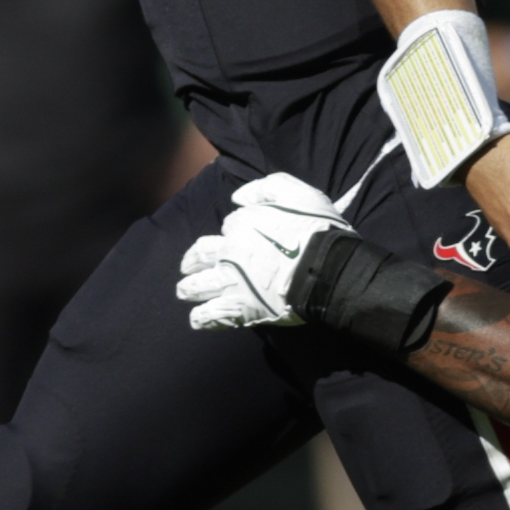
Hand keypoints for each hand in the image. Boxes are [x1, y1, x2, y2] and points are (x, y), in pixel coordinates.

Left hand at [177, 173, 352, 329]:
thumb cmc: (317, 230)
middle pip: (201, 254)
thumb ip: (266, 188)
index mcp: (243, 225)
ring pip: (198, 285)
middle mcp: (229, 252)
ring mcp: (231, 282)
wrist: (326, 268)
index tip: (240, 236)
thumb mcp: (298, 193)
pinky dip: (202, 318)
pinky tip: (197, 320)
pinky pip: (212, 315)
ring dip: (188, 288)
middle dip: (192, 260)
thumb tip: (238, 198)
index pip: (230, 225)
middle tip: (187, 266)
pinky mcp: (239, 308)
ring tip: (183, 292)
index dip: (234, 230)